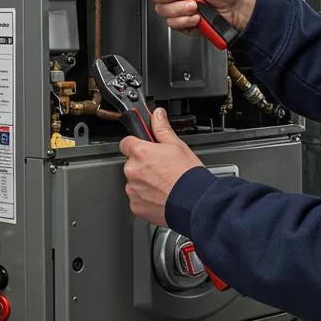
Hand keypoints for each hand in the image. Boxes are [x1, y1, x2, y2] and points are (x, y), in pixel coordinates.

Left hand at [120, 107, 203, 226]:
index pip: (126, 142)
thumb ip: (162, 129)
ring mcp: (133, 189)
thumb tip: (157, 114)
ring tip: (163, 184)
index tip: (145, 148)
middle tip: (161, 168)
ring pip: (134, 181)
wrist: (194, 203)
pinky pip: (137, 198)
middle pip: (132, 163)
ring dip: (144, 182)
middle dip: (143, 165)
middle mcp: (133, 171)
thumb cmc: (187, 176)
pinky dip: (146, 198)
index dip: (136, 144)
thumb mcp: (178, 146)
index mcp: (141, 153)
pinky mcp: (136, 206)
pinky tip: (160, 195)